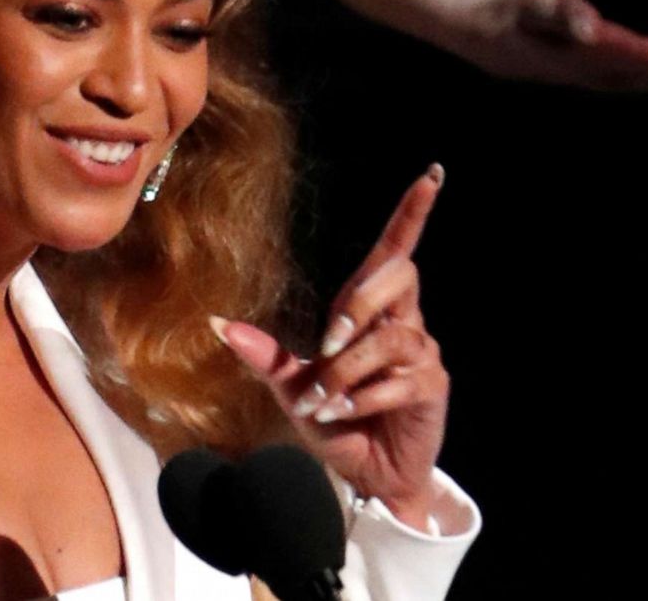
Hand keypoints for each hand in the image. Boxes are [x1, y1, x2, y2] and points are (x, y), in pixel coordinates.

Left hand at [213, 166, 448, 526]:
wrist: (366, 473)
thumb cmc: (334, 421)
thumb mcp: (292, 387)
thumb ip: (264, 354)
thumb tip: (216, 323)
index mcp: (369, 309)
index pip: (396, 250)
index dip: (412, 213)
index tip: (431, 174)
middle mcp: (402, 322)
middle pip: (395, 277)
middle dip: (357, 307)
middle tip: (326, 348)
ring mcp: (421, 353)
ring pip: (386, 340)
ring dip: (346, 374)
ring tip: (324, 404)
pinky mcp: (430, 386)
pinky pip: (395, 382)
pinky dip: (359, 400)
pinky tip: (343, 416)